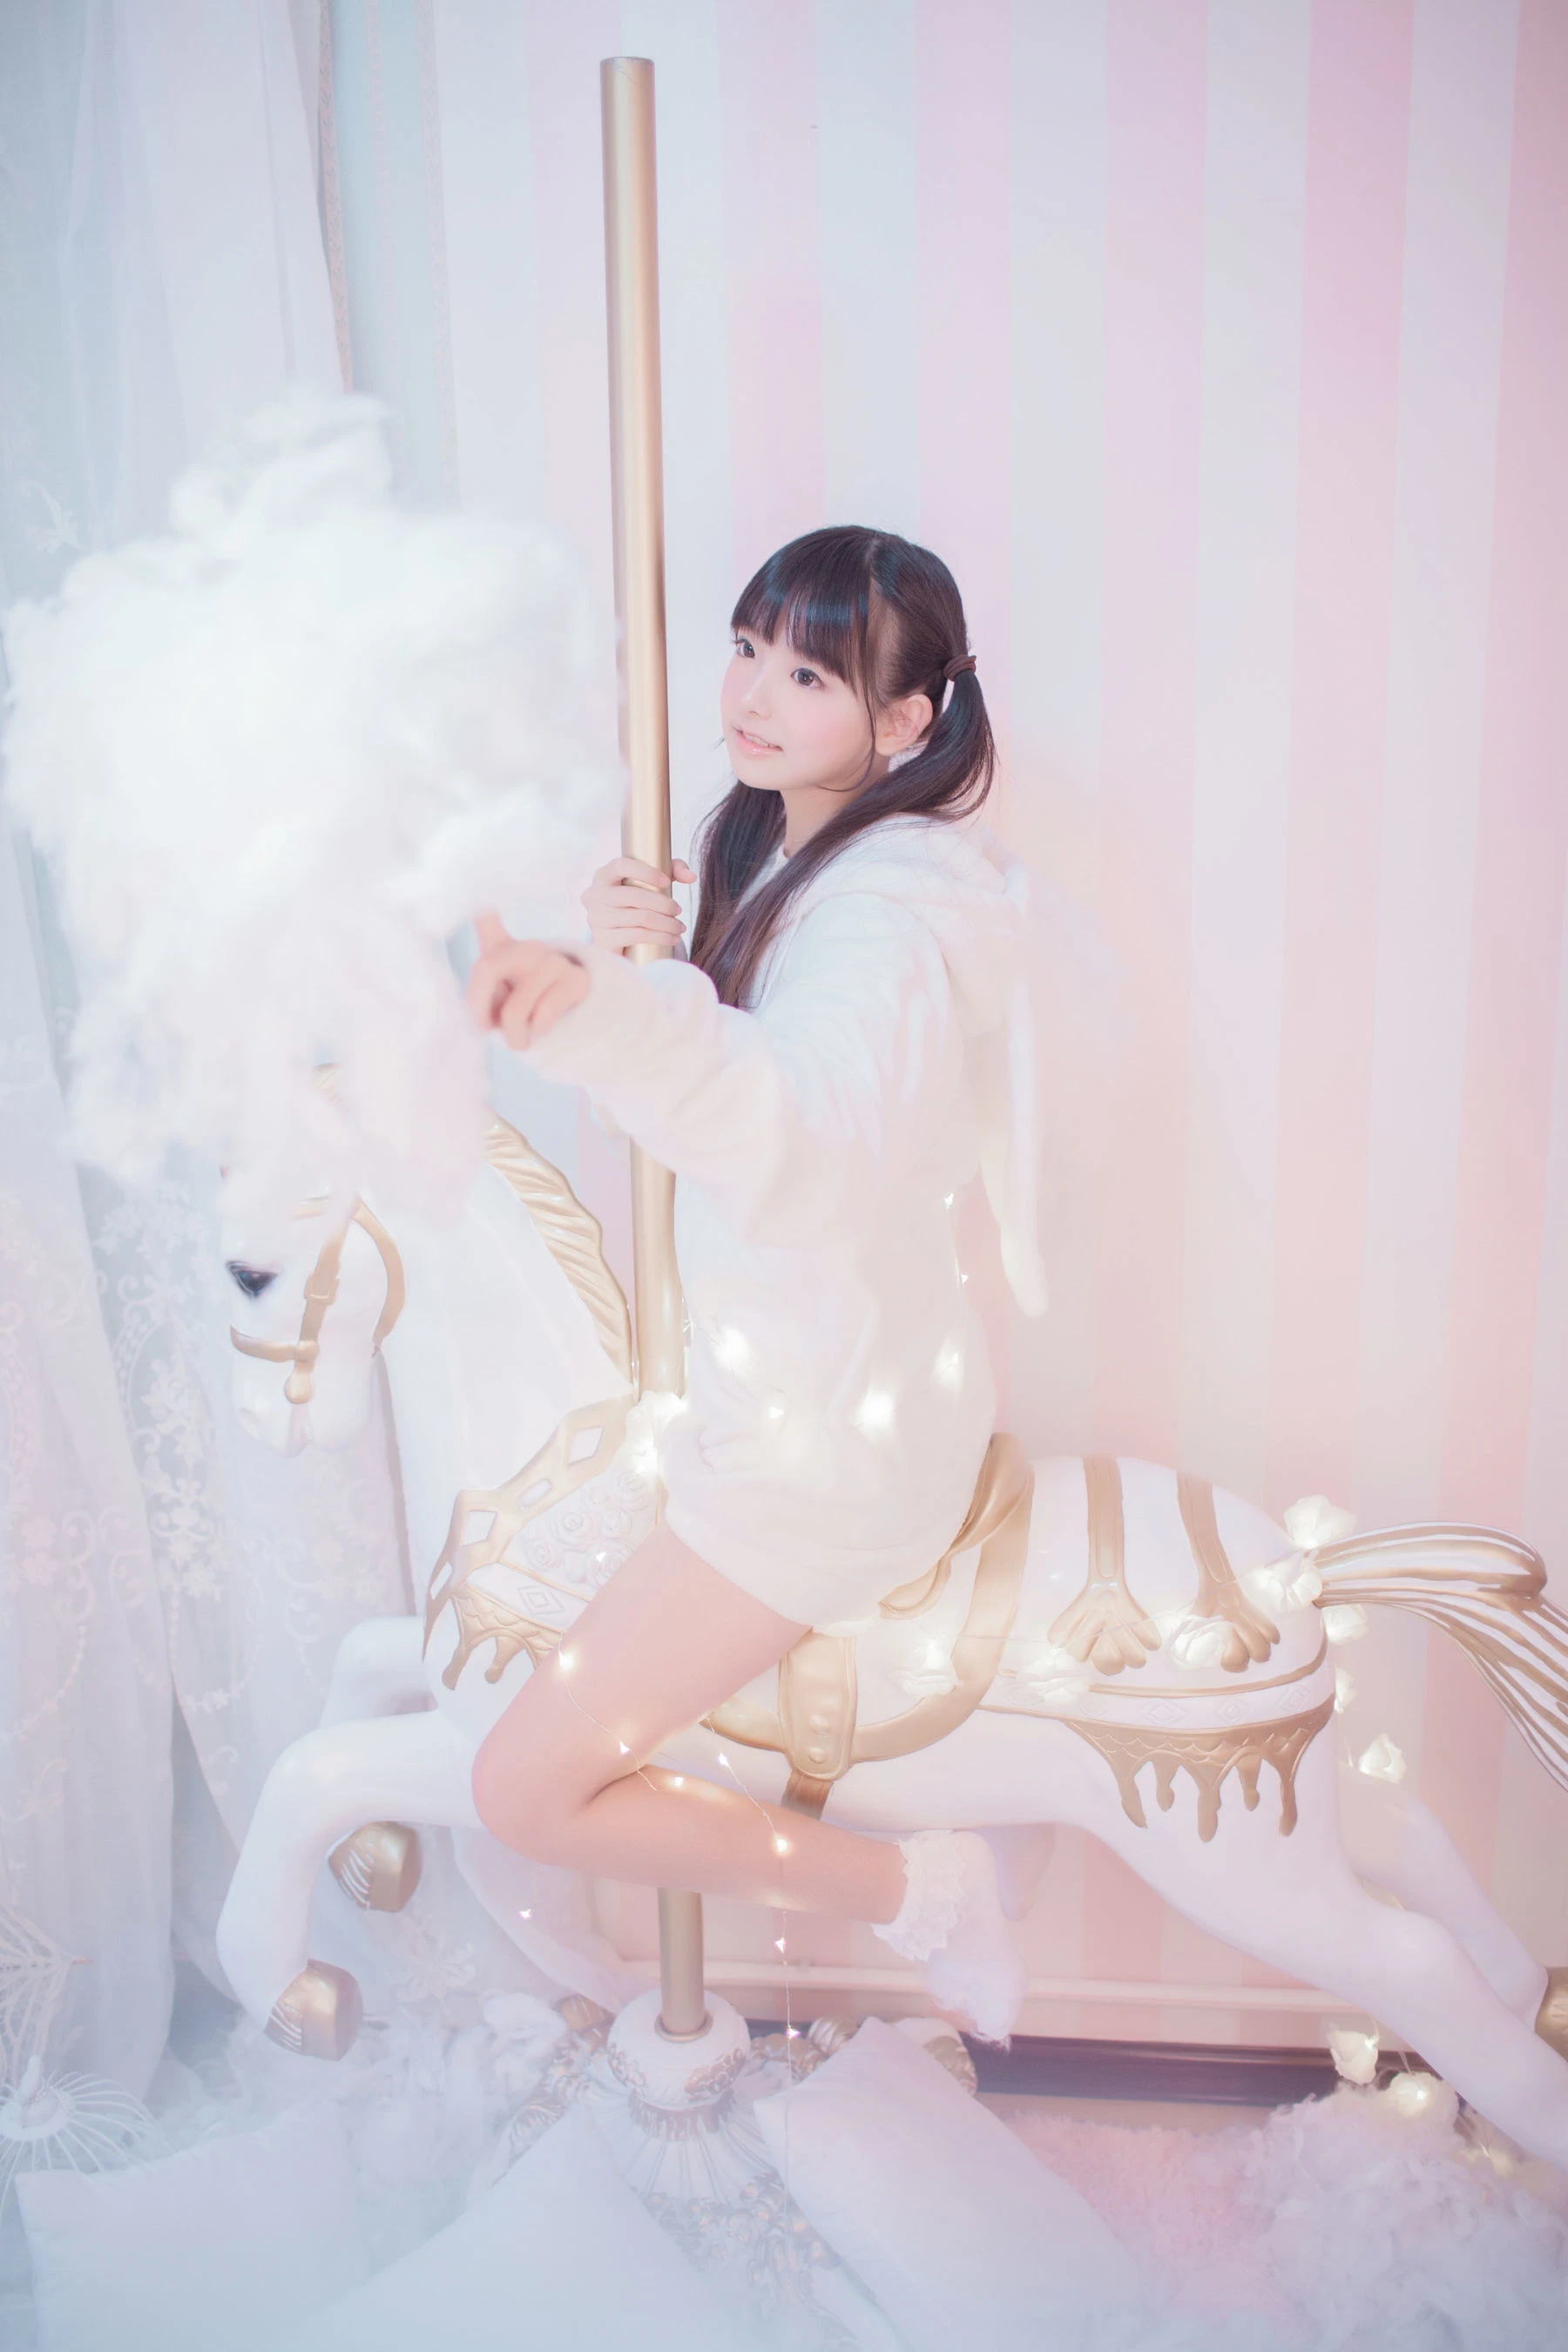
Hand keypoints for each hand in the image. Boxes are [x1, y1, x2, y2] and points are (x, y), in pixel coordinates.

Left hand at [468, 914, 589, 1049]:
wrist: (573, 1017)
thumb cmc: (524, 1010)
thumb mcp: (497, 1003)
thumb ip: (480, 1004)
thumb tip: (479, 1020)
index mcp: (501, 948)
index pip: (484, 918)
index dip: (475, 904)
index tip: (473, 898)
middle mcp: (526, 947)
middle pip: (486, 968)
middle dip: (476, 1007)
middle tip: (481, 1030)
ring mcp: (553, 960)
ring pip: (515, 1008)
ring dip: (513, 1035)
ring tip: (518, 1040)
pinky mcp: (576, 978)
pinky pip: (544, 1013)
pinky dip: (537, 1031)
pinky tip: (539, 1030)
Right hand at [581, 855, 694, 953]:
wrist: (617, 938)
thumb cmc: (636, 903)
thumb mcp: (654, 881)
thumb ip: (673, 870)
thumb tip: (691, 877)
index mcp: (603, 875)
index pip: (621, 866)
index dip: (646, 872)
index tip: (667, 881)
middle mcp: (594, 895)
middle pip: (634, 896)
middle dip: (663, 904)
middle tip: (679, 910)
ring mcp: (596, 918)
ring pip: (639, 918)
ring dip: (666, 924)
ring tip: (680, 927)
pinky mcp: (602, 940)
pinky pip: (636, 935)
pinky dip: (660, 937)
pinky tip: (673, 939)